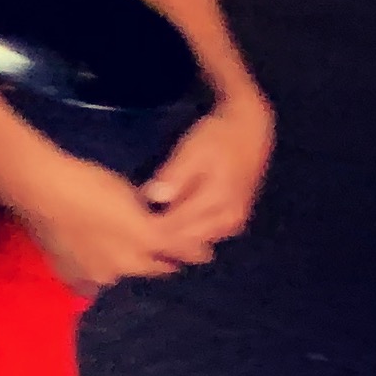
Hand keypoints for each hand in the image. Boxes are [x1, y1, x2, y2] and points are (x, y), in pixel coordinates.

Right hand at [14, 153, 195, 294]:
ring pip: (123, 275)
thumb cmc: (86, 181)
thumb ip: (144, 212)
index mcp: (147, 239)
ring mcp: (99, 274)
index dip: (195, 251)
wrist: (39, 189)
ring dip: (127, 267)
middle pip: (156, 269)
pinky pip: (90, 283)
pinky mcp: (73, 276)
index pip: (183, 250)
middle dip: (162, 261)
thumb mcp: (126, 191)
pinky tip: (90, 263)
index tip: (201, 251)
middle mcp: (129, 264)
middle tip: (160, 251)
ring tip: (117, 253)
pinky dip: (94, 274)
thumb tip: (150, 221)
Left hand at [141, 93, 272, 258]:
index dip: (149, 230)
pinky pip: (204, 236)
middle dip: (158, 239)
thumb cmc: (217, 138)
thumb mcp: (192, 150)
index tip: (125, 225)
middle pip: (185, 242)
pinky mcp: (232, 222)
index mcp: (216, 203)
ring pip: (195, 243)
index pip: (176, 229)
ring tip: (145, 228)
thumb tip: (154, 197)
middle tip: (130, 230)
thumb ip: (175, 176)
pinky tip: (165, 224)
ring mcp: (232, 224)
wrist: (250, 132)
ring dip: (171, 240)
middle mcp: (228, 221)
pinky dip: (185, 235)